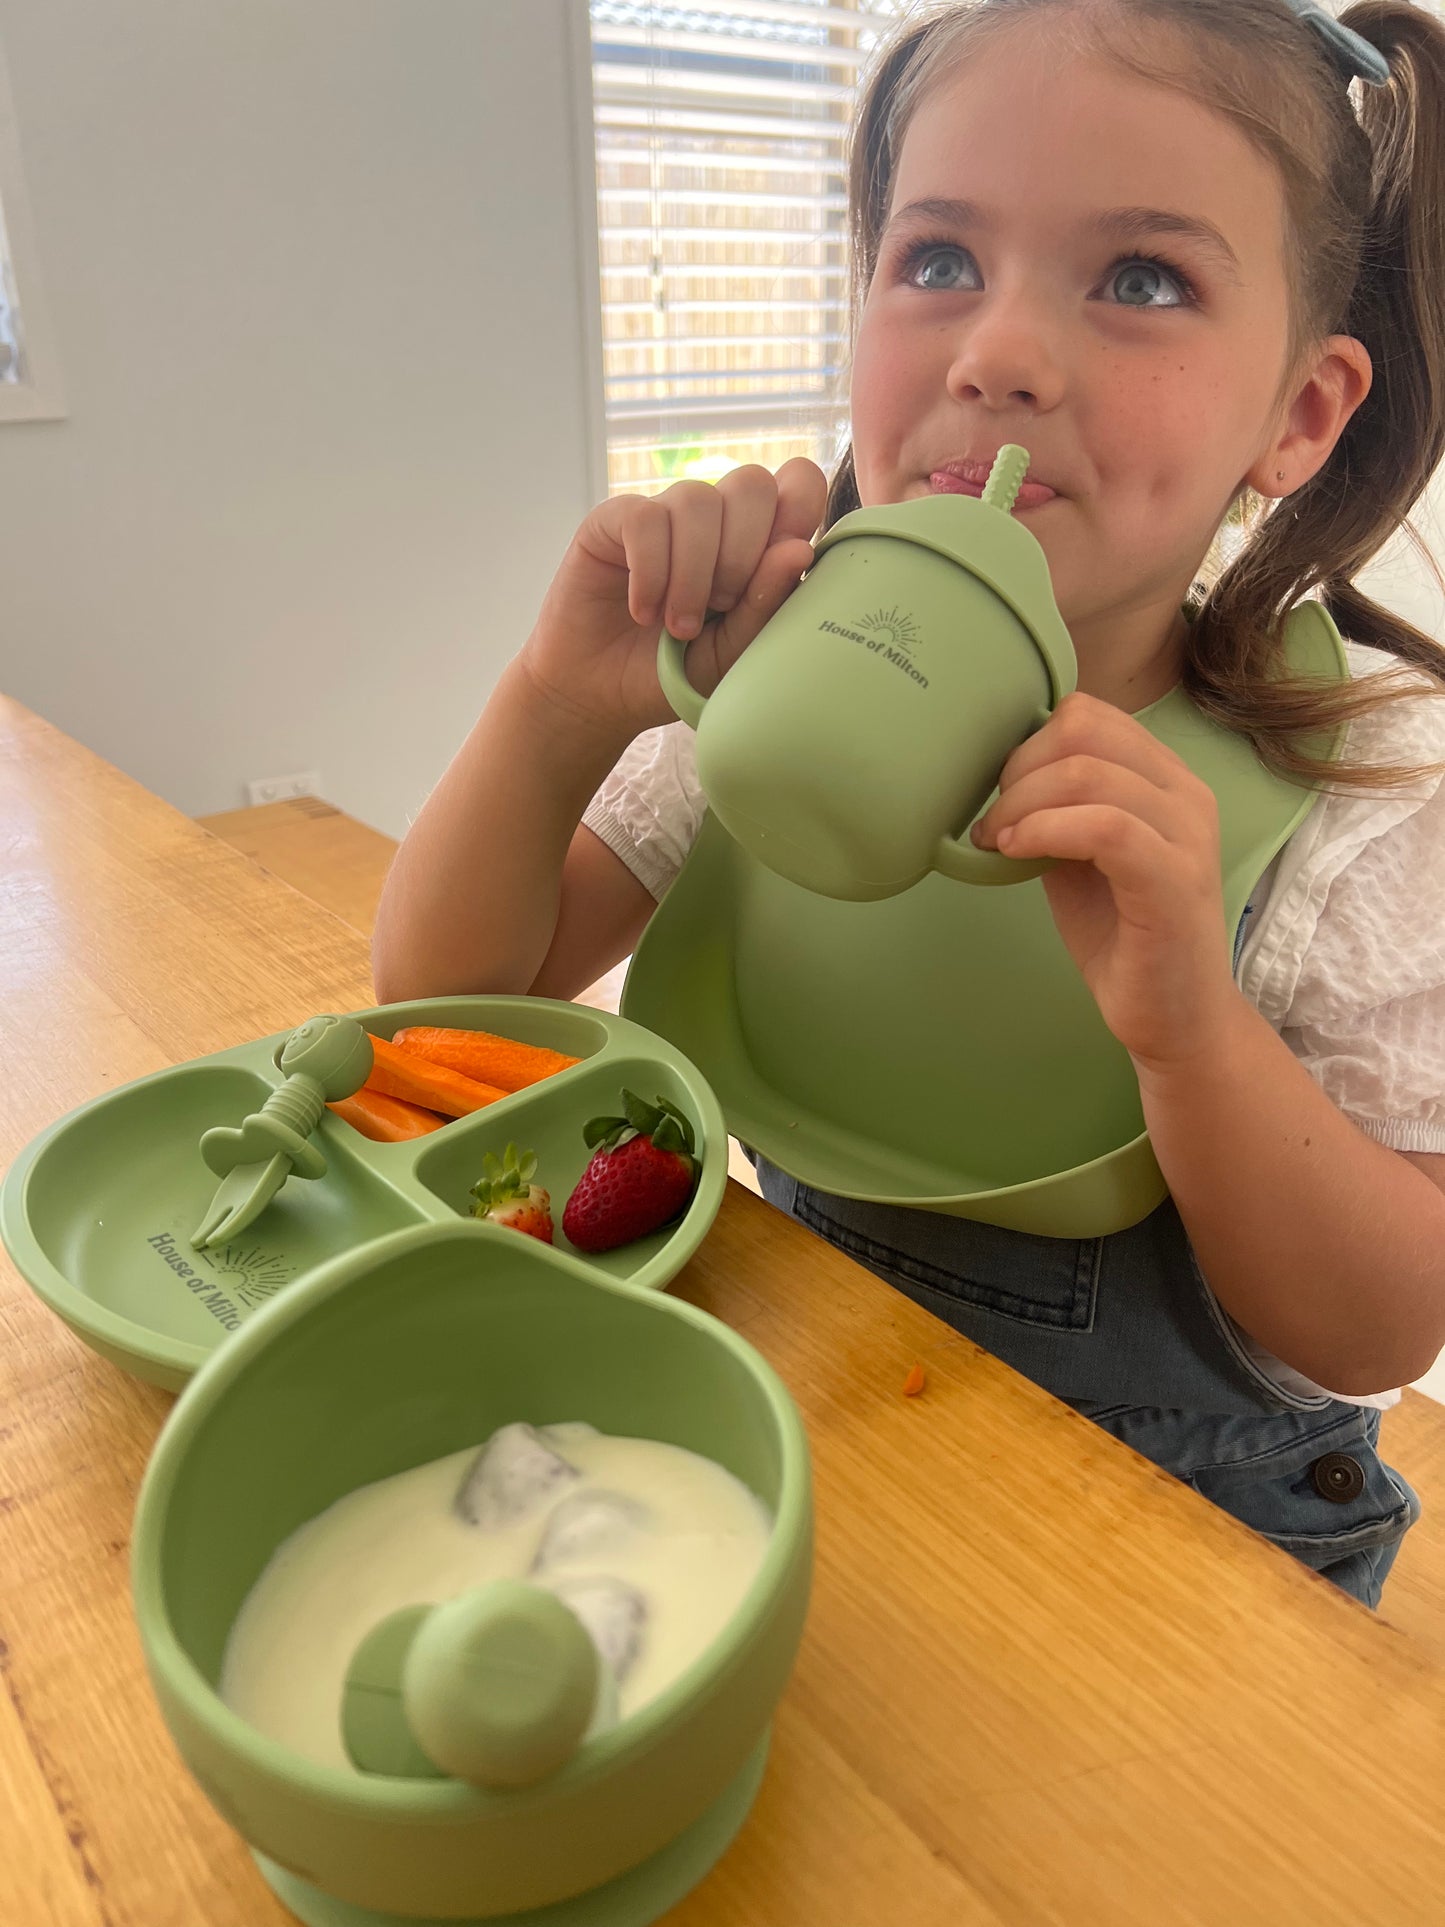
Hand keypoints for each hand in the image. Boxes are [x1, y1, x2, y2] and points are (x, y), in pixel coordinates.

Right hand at [516, 459, 828, 741]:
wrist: (601, 694)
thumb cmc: (673, 672)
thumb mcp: (731, 653)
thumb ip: (766, 604)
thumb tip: (799, 550)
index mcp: (756, 541)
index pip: (797, 482)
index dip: (800, 508)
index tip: (786, 561)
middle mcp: (713, 518)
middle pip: (751, 483)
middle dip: (743, 552)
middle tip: (721, 608)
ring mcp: (664, 514)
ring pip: (697, 501)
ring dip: (693, 573)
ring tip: (678, 627)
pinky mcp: (615, 519)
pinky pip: (645, 520)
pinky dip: (650, 573)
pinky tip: (642, 611)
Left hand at [970, 693, 1240, 1071]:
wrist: (1175, 1017)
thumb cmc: (1125, 937)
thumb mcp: (1081, 857)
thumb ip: (1058, 809)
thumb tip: (1001, 778)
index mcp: (1166, 779)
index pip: (1090, 715)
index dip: (1029, 745)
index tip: (1002, 796)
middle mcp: (1186, 794)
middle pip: (1083, 731)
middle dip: (1018, 771)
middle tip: (994, 823)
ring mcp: (1186, 836)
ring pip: (1087, 774)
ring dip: (1021, 805)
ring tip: (998, 843)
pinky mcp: (1174, 881)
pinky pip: (1104, 828)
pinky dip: (1045, 831)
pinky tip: (1018, 853)